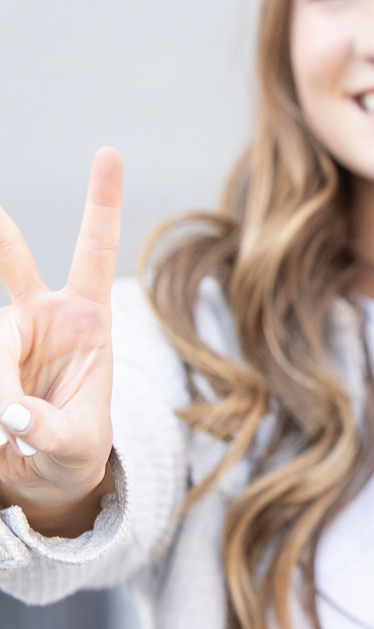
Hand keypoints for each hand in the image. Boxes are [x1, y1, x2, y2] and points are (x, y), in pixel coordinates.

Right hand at [0, 148, 122, 533]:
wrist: (43, 476)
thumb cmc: (75, 451)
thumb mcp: (78, 447)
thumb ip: (50, 431)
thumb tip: (10, 415)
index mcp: (90, 320)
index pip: (94, 251)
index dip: (102, 202)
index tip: (108, 151)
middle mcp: (45, 314)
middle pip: (13, 268)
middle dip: (1, 238)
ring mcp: (10, 332)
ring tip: (9, 430)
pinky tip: (2, 428)